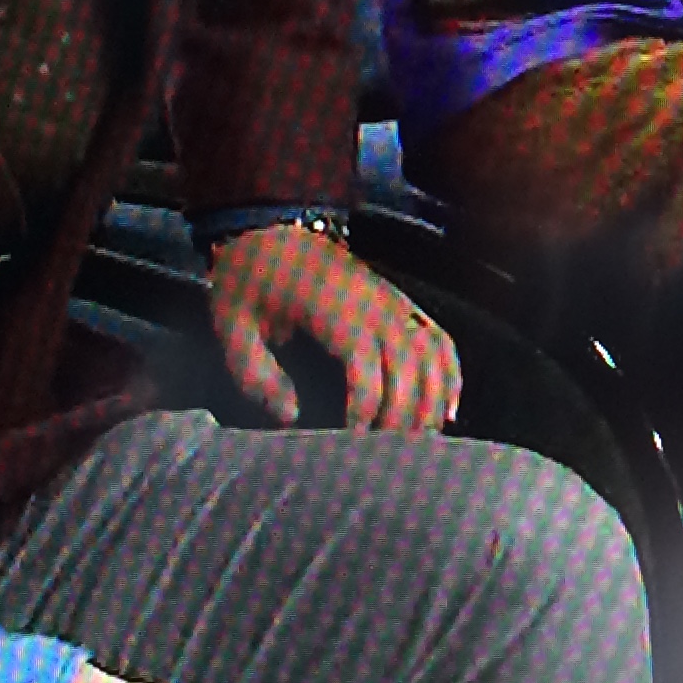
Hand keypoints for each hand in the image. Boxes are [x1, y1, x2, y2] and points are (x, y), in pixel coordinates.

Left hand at [208, 223, 462, 431]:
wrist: (271, 225)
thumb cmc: (250, 278)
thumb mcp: (232, 324)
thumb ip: (256, 374)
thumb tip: (290, 417)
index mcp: (333, 307)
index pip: (365, 365)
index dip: (364, 408)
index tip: (351, 441)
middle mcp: (374, 303)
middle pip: (408, 367)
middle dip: (401, 417)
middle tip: (387, 457)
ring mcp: (392, 301)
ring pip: (433, 355)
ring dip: (432, 401)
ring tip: (418, 442)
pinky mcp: (399, 303)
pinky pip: (439, 339)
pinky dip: (450, 375)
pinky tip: (448, 411)